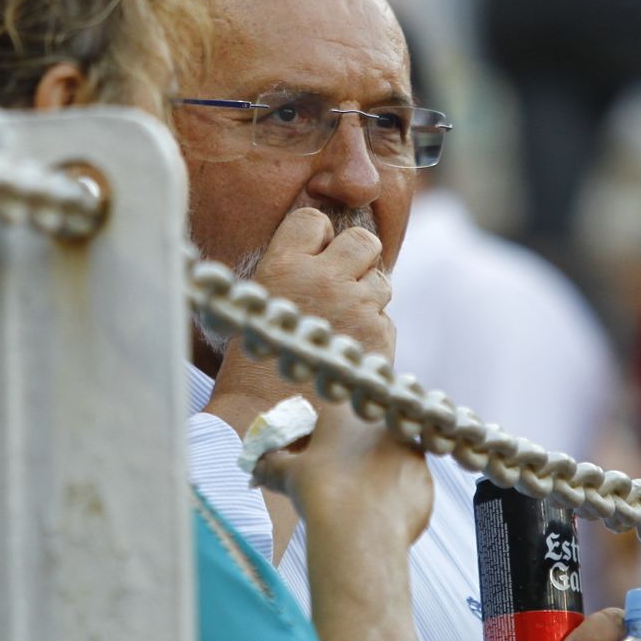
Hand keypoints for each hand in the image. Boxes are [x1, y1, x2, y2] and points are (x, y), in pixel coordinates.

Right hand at [250, 206, 393, 356]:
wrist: (268, 420)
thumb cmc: (255, 363)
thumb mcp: (260, 302)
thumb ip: (292, 269)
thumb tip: (328, 248)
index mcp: (283, 263)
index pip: (314, 220)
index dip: (316, 238)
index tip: (310, 260)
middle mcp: (324, 278)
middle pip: (364, 240)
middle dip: (357, 257)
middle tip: (341, 282)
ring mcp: (356, 306)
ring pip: (381, 280)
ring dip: (366, 297)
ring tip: (339, 325)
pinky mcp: (379, 336)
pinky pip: (385, 318)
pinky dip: (372, 332)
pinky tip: (345, 351)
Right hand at [251, 393, 432, 547]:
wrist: (360, 531)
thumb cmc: (321, 494)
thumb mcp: (289, 475)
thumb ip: (272, 464)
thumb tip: (255, 466)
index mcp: (346, 411)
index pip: (332, 412)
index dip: (322, 434)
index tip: (316, 454)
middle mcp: (382, 420)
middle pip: (365, 431)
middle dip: (353, 449)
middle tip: (338, 476)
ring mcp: (408, 446)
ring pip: (389, 454)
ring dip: (376, 468)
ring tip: (359, 497)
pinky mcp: (425, 475)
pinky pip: (407, 480)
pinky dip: (394, 492)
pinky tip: (379, 510)